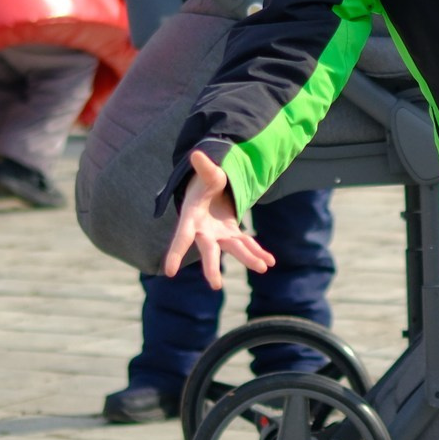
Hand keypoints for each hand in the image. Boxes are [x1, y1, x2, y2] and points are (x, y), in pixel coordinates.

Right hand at [162, 148, 274, 289]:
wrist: (210, 192)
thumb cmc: (204, 183)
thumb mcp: (206, 175)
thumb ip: (204, 168)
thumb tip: (197, 154)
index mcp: (192, 220)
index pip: (182, 238)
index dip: (175, 253)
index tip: (168, 272)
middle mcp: (205, 233)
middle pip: (209, 251)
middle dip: (212, 267)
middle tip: (215, 285)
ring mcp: (220, 236)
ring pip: (234, 249)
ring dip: (249, 257)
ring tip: (264, 267)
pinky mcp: (233, 235)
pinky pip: (247, 244)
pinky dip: (258, 252)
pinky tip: (271, 261)